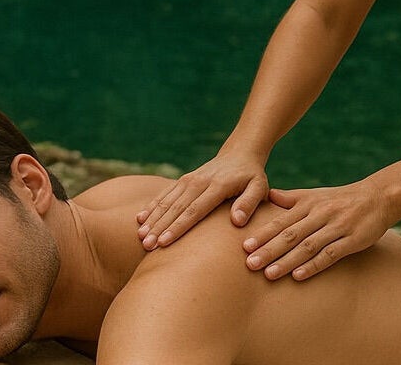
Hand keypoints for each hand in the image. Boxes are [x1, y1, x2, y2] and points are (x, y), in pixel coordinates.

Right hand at [136, 152, 269, 249]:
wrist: (239, 154)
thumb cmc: (252, 177)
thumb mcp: (259, 187)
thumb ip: (249, 203)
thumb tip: (237, 221)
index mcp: (217, 186)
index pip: (195, 210)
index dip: (179, 227)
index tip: (165, 242)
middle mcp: (199, 181)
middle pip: (176, 208)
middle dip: (160, 227)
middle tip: (147, 246)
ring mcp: (188, 180)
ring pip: (167, 201)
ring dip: (153, 219)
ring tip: (141, 237)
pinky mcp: (183, 180)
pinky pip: (164, 194)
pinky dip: (151, 206)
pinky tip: (140, 219)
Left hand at [243, 178, 394, 280]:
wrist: (378, 197)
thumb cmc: (341, 198)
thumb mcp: (315, 194)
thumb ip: (291, 198)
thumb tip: (267, 196)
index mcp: (308, 204)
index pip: (281, 221)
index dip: (263, 234)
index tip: (245, 246)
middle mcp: (319, 215)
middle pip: (290, 234)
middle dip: (269, 250)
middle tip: (250, 264)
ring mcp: (336, 227)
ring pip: (308, 246)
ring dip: (287, 261)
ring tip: (269, 274)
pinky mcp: (352, 240)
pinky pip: (330, 254)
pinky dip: (314, 265)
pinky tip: (299, 276)